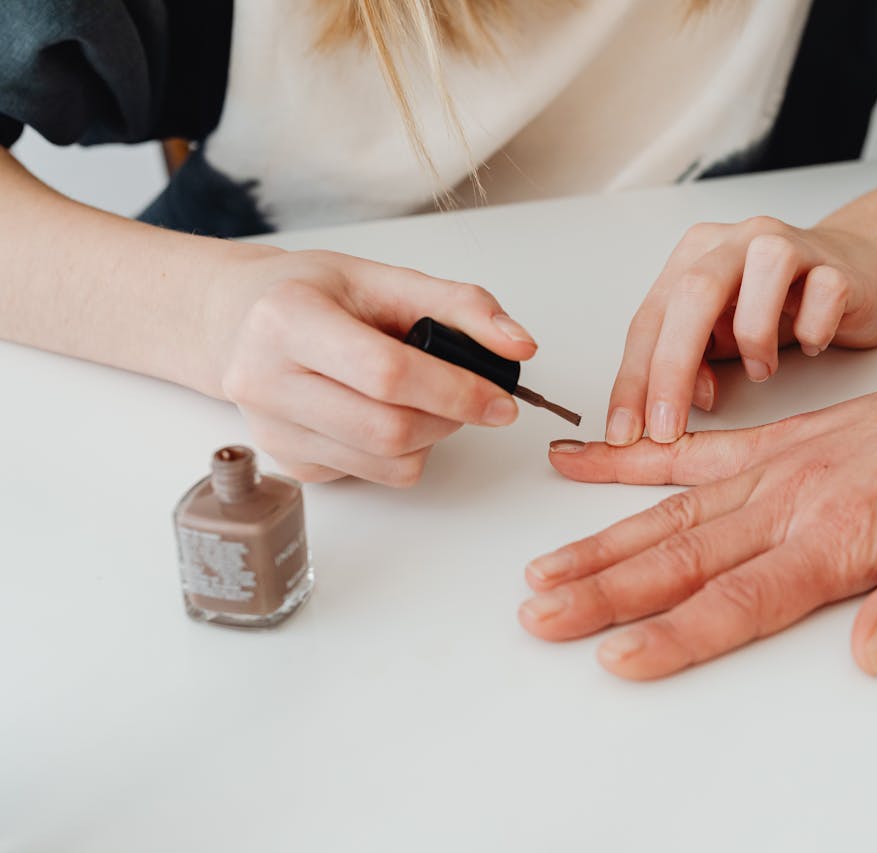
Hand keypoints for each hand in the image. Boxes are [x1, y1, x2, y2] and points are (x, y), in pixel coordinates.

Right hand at [207, 249, 536, 485]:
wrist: (237, 319)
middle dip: (450, 419)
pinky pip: (370, 475)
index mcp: (287, 319)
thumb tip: (519, 344)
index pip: (387, 373)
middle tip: (473, 399)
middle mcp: (265, 379)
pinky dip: (401, 452)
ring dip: (431, 438)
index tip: (500, 399)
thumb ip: (459, 305)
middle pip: (388, 428)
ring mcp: (273, 429)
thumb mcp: (382, 278)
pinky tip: (386, 413)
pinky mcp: (288, 462)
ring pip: (385, 463)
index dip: (455, 391)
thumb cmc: (310, 294)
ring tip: (428, 400)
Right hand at [521, 346, 876, 678]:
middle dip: (605, 592)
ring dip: (601, 543)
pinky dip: (631, 460)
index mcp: (838, 532)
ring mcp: (775, 465)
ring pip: (669, 510)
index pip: (740, 598)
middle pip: (682, 555)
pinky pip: (690, 453)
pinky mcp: (774, 442)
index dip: (673, 634)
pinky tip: (582, 465)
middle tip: (540, 617)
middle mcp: (792, 497)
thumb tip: (871, 654)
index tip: (614, 657)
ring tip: (543, 571)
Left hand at [605, 215, 876, 445]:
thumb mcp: (724, 337)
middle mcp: (736, 242)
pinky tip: (812, 343)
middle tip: (667, 428)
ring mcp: (789, 245)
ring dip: (754, 341)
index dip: (632, 379)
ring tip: (761, 369)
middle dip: (672, 370)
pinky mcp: (837, 265)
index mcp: (695, 256)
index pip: (650, 319)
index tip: (623, 431)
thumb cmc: (784, 304)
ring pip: (759, 283)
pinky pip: (822, 297)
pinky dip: (812, 333)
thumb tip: (683, 401)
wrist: (861, 270)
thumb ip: (694, 363)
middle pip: (692, 296)